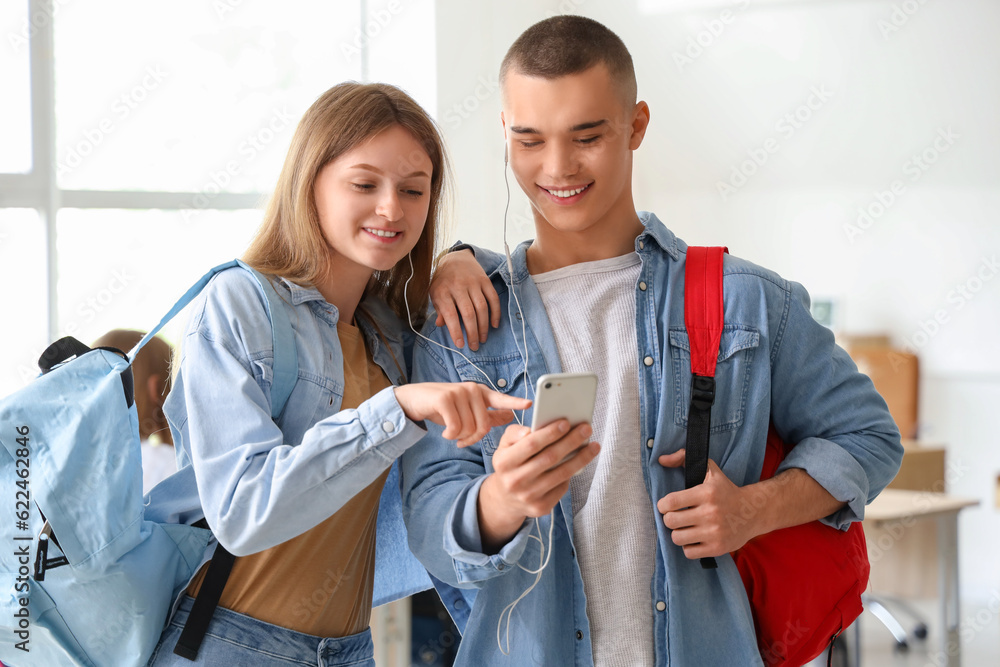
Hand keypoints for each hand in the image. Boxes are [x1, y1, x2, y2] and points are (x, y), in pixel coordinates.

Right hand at [394, 382, 529, 446]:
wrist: (414, 399)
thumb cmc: (443, 407)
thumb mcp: (466, 410)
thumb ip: (488, 413)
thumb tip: (510, 416)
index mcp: (481, 393)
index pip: (501, 398)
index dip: (515, 402)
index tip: (529, 403)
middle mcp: (472, 390)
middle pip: (484, 425)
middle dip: (473, 439)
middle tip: (462, 441)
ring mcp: (459, 392)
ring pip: (469, 428)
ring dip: (460, 438)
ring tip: (452, 435)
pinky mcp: (445, 398)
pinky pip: (455, 427)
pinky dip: (450, 435)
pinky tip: (445, 433)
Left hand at [429, 249, 500, 350]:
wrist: (455, 258)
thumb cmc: (443, 281)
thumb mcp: (435, 294)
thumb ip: (439, 309)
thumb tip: (441, 325)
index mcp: (442, 291)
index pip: (450, 314)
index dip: (455, 331)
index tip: (460, 344)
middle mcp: (458, 286)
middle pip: (468, 313)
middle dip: (472, 332)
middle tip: (474, 346)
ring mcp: (473, 283)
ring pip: (482, 307)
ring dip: (483, 326)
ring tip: (482, 338)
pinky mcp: (485, 281)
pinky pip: (493, 298)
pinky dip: (495, 313)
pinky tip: (494, 325)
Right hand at [477, 420, 599, 552]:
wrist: (505, 498)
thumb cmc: (510, 465)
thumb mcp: (503, 446)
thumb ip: (514, 433)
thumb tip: (530, 430)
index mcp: (503, 462)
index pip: (531, 444)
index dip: (550, 433)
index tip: (567, 422)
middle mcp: (515, 481)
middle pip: (550, 458)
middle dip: (571, 442)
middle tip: (587, 429)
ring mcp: (528, 496)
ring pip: (561, 474)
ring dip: (581, 458)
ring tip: (593, 446)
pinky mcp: (540, 508)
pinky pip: (562, 487)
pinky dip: (572, 474)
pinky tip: (580, 463)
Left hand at [656, 449, 753, 559]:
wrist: (752, 512)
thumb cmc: (725, 490)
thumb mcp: (709, 470)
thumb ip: (683, 458)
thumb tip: (661, 459)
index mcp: (706, 493)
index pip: (671, 502)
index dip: (663, 505)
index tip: (666, 505)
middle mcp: (710, 513)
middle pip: (671, 521)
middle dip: (669, 519)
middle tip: (676, 517)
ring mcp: (714, 532)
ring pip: (677, 538)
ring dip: (678, 533)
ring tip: (684, 528)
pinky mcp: (718, 548)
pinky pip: (689, 552)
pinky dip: (688, 547)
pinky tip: (694, 538)